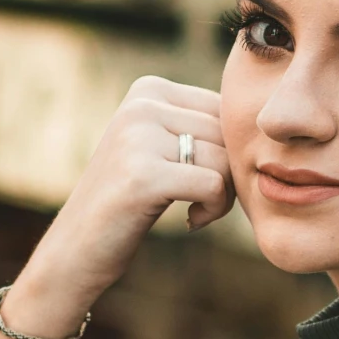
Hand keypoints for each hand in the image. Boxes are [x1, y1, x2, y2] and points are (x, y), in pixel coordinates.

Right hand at [6, 78, 230, 338]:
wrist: (78, 248)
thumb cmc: (129, 202)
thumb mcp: (158, 146)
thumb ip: (199, 124)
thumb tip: (260, 118)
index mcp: (148, 89)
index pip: (223, 109)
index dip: (228, 150)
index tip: (203, 178)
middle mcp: (141, 105)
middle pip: (226, 134)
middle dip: (228, 174)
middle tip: (204, 202)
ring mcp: (139, 137)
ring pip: (224, 159)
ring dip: (223, 195)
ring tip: (196, 211)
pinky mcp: (143, 175)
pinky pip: (214, 185)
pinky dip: (214, 210)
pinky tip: (192, 221)